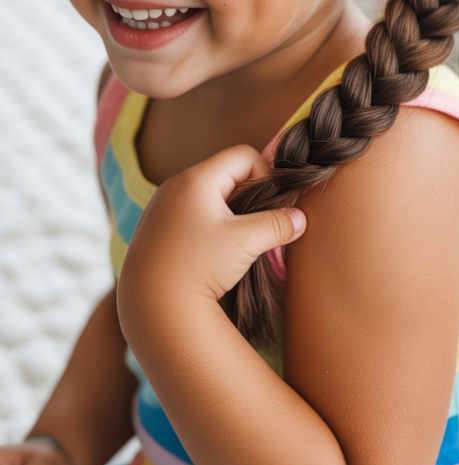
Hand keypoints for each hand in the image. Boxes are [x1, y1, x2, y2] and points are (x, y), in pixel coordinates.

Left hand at [118, 146, 306, 308]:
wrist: (152, 308)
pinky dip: (205, 223)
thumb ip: (278, 224)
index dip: (265, 175)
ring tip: (232, 242)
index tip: (268, 207)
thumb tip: (300, 219)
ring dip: (227, 211)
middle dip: (247, 195)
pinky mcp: (154, 226)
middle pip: (225, 173)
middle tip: (253, 226)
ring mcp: (161, 205)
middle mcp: (175, 185)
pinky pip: (188, 210)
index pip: (244, 156)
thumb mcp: (245, 243)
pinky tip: (208, 252)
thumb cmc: (198, 268)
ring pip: (207, 193)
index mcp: (197, 179)